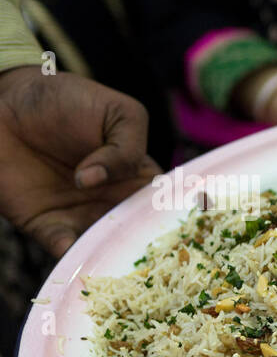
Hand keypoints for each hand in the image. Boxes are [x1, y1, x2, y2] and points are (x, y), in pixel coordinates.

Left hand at [0, 66, 159, 255]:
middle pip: (136, 233)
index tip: (180, 229)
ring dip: (108, 253)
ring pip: (103, 244)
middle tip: (147, 255)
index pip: (163, 205)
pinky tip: (73, 248)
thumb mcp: (117, 113)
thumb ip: (127, 148)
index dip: (173, 218)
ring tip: (112, 256)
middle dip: (143, 246)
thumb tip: (96, 180)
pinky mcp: (47, 223)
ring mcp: (82, 215)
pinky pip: (61, 244)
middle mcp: (115, 202)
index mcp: (139, 178)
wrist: (6, 102)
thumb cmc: (67, 99)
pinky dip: (69, 251)